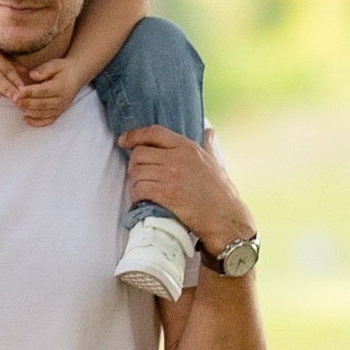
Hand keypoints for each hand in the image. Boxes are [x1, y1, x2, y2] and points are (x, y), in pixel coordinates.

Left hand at [9, 49, 77, 127]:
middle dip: (26, 103)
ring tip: (17, 105)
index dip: (30, 92)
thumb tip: (31, 75)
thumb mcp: (55, 64)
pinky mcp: (58, 113)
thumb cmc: (64, 69)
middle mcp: (62, 100)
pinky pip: (47, 121)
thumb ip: (44, 69)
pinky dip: (36, 122)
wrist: (77, 76)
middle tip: (13, 100)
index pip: (43, 91)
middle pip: (41, 104)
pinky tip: (25, 118)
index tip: (18, 91)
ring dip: (28, 111)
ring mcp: (61, 108)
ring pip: (43, 113)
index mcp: (61, 87)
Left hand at [118, 125, 253, 258]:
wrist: (225, 218)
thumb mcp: (214, 162)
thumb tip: (208, 131)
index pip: (154, 132)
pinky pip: (139, 190)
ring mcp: (170, 176)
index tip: (123, 140)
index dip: (135, 135)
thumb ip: (207, 146)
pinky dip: (136, 196)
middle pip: (139, 154)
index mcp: (187, 147)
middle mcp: (177, 158)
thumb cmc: (220, 192)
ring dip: (135, 183)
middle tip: (139, 176)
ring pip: (136, 173)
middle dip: (134, 166)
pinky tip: (141, 201)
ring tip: (142, 191)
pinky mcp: (165, 194)